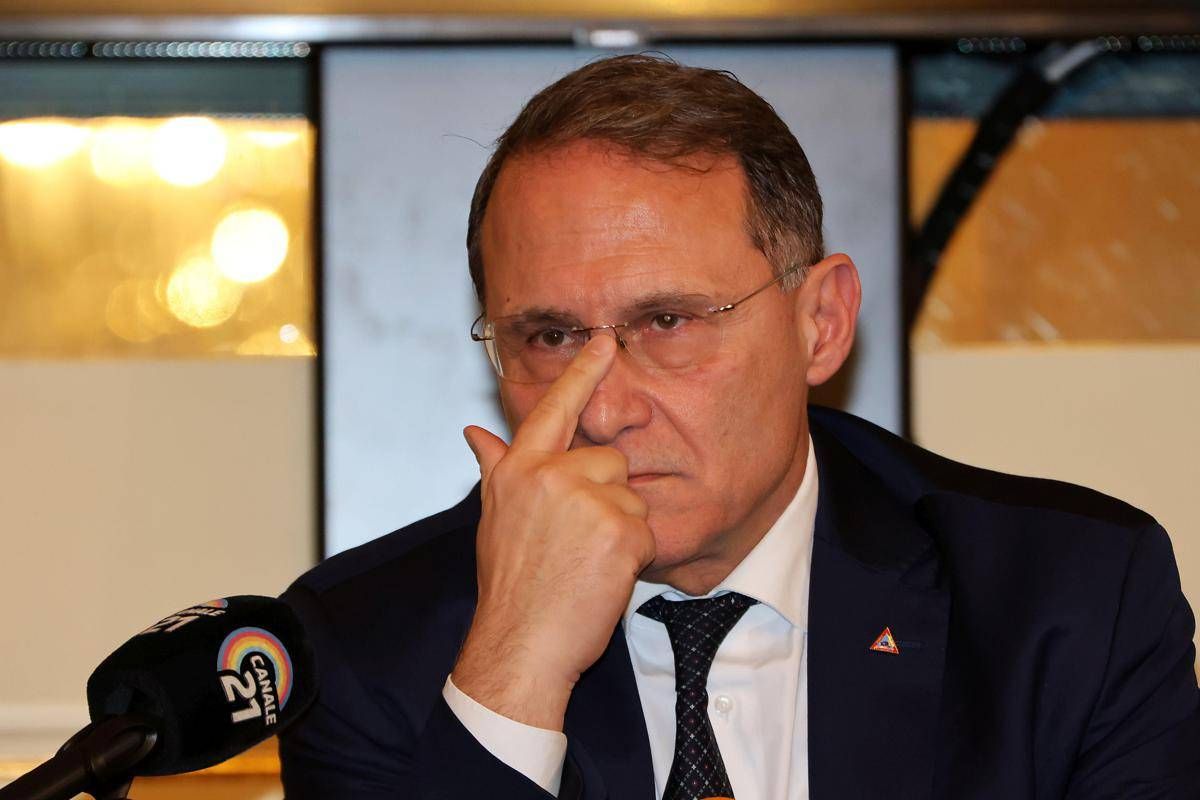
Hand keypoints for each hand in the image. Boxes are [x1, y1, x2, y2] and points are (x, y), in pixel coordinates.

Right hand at [451, 335, 655, 730]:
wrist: (521, 645)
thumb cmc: (510, 585)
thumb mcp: (494, 518)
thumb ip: (496, 468)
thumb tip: (475, 432)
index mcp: (519, 469)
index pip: (555, 408)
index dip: (583, 373)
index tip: (605, 342)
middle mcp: (550, 475)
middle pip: (609, 460)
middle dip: (606, 497)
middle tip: (578, 542)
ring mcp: (586, 500)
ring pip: (632, 496)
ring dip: (621, 529)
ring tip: (587, 561)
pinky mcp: (619, 529)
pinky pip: (647, 529)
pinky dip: (634, 556)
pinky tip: (603, 576)